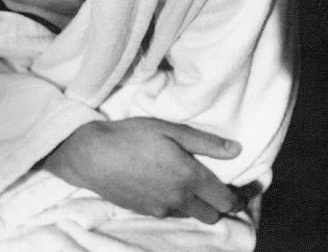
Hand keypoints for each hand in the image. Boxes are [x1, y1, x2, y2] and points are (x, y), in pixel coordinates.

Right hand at [43, 117, 242, 224]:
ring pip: (192, 215)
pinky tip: (168, 184)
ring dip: (199, 205)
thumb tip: (236, 149)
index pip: (227, 199)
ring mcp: (162, 209)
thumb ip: (204, 142)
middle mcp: (179, 199)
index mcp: (189, 177)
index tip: (251, 188)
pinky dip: (178, 203)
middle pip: (213, 214)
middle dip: (221, 203)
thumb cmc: (131, 135)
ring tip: (194, 184)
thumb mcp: (169, 129)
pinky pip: (172, 212)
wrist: (92, 155)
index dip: (242, 196)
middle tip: (222, 185)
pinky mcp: (146, 212)